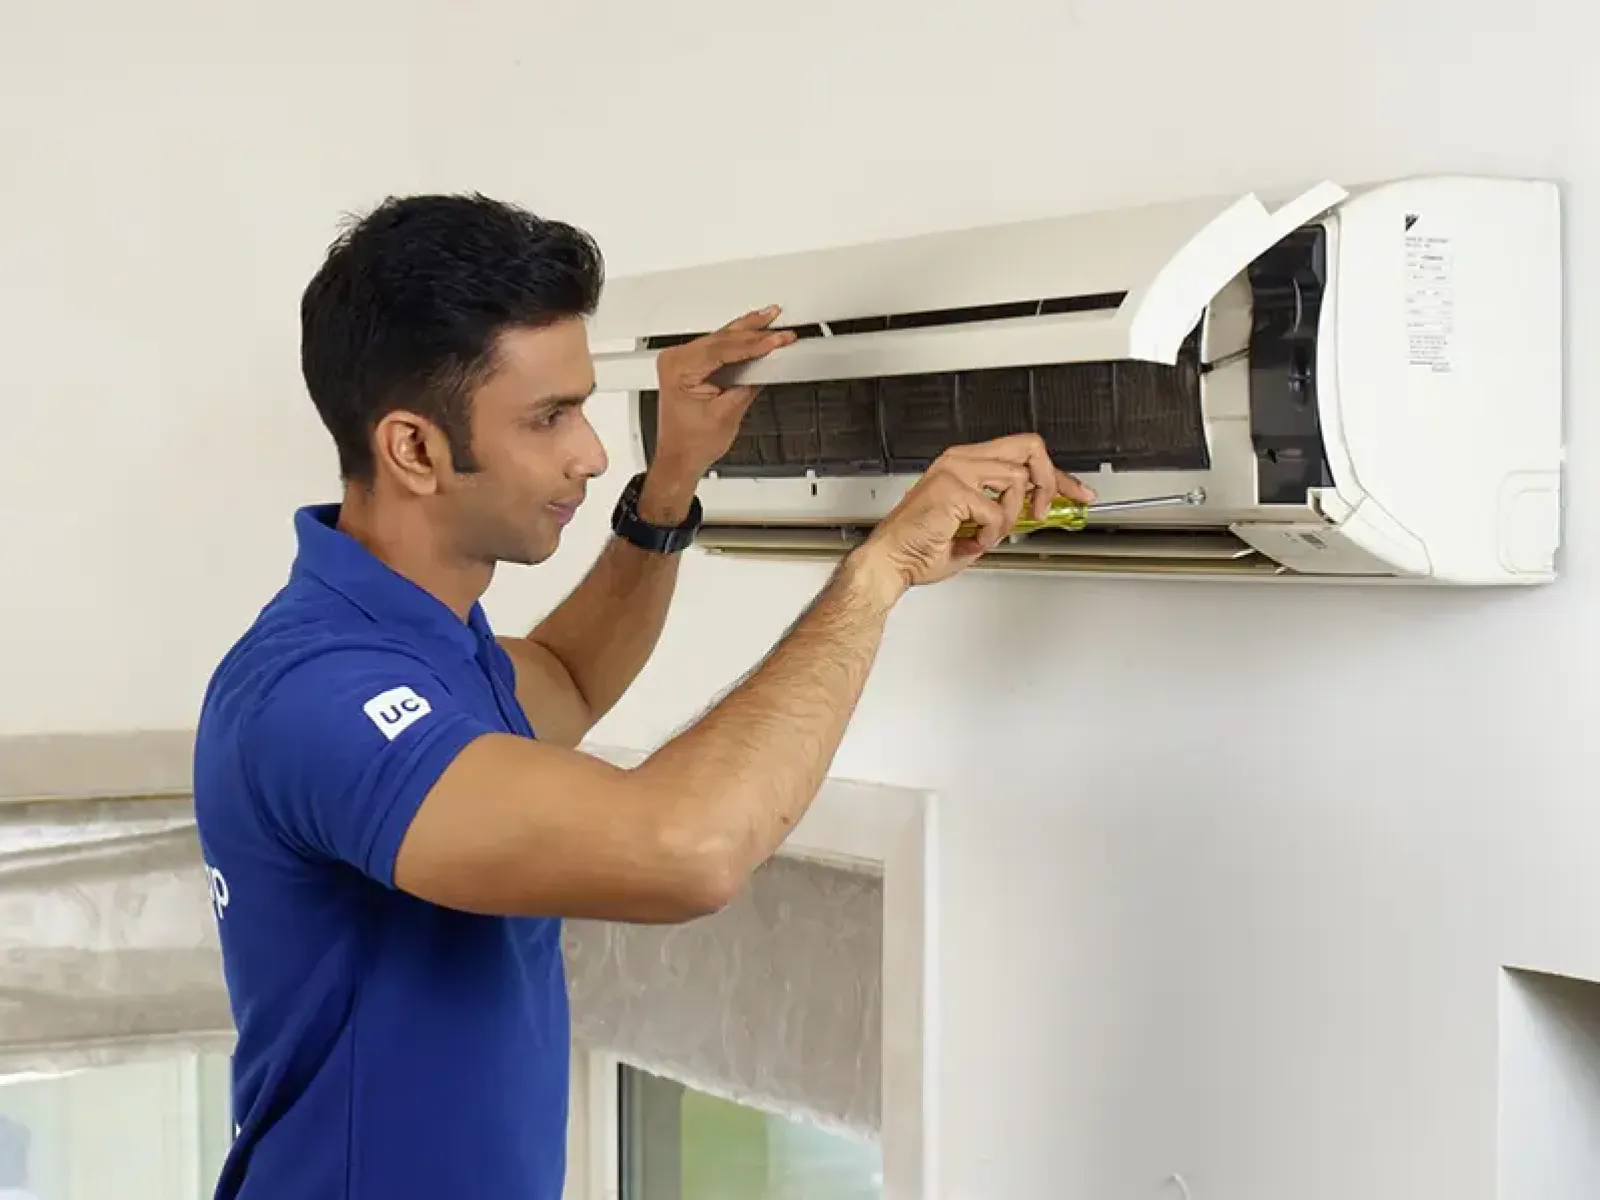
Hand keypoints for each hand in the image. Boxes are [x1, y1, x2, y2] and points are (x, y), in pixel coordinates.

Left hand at [649, 306, 796, 481]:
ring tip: (769, 320)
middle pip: (721, 338)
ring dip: (747, 331)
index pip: (722, 348)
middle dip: (753, 331)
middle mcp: (676, 360)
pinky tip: (753, 333)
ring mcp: (681, 361)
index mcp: (678, 368)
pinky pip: (717, 347)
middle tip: (778, 324)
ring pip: (720, 339)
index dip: (754, 343)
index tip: (776, 339)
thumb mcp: (727, 413)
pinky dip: (737, 342)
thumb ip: (749, 384)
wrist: (680, 458)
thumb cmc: (692, 443)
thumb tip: (768, 365)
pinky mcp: (690, 365)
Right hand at [847, 434, 1094, 599]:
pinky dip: (991, 534)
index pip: (1022, 453)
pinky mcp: (952, 489)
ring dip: (1010, 516)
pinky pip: (998, 512)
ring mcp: (955, 470)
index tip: (1077, 492)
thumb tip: (1038, 509)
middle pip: (1029, 446)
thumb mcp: (977, 525)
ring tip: (988, 533)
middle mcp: (960, 459)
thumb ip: (1005, 510)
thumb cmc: (921, 548)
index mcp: (964, 462)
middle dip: (1051, 480)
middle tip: (1047, 509)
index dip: (1057, 475)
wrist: (890, 562)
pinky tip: (971, 540)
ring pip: (1017, 480)